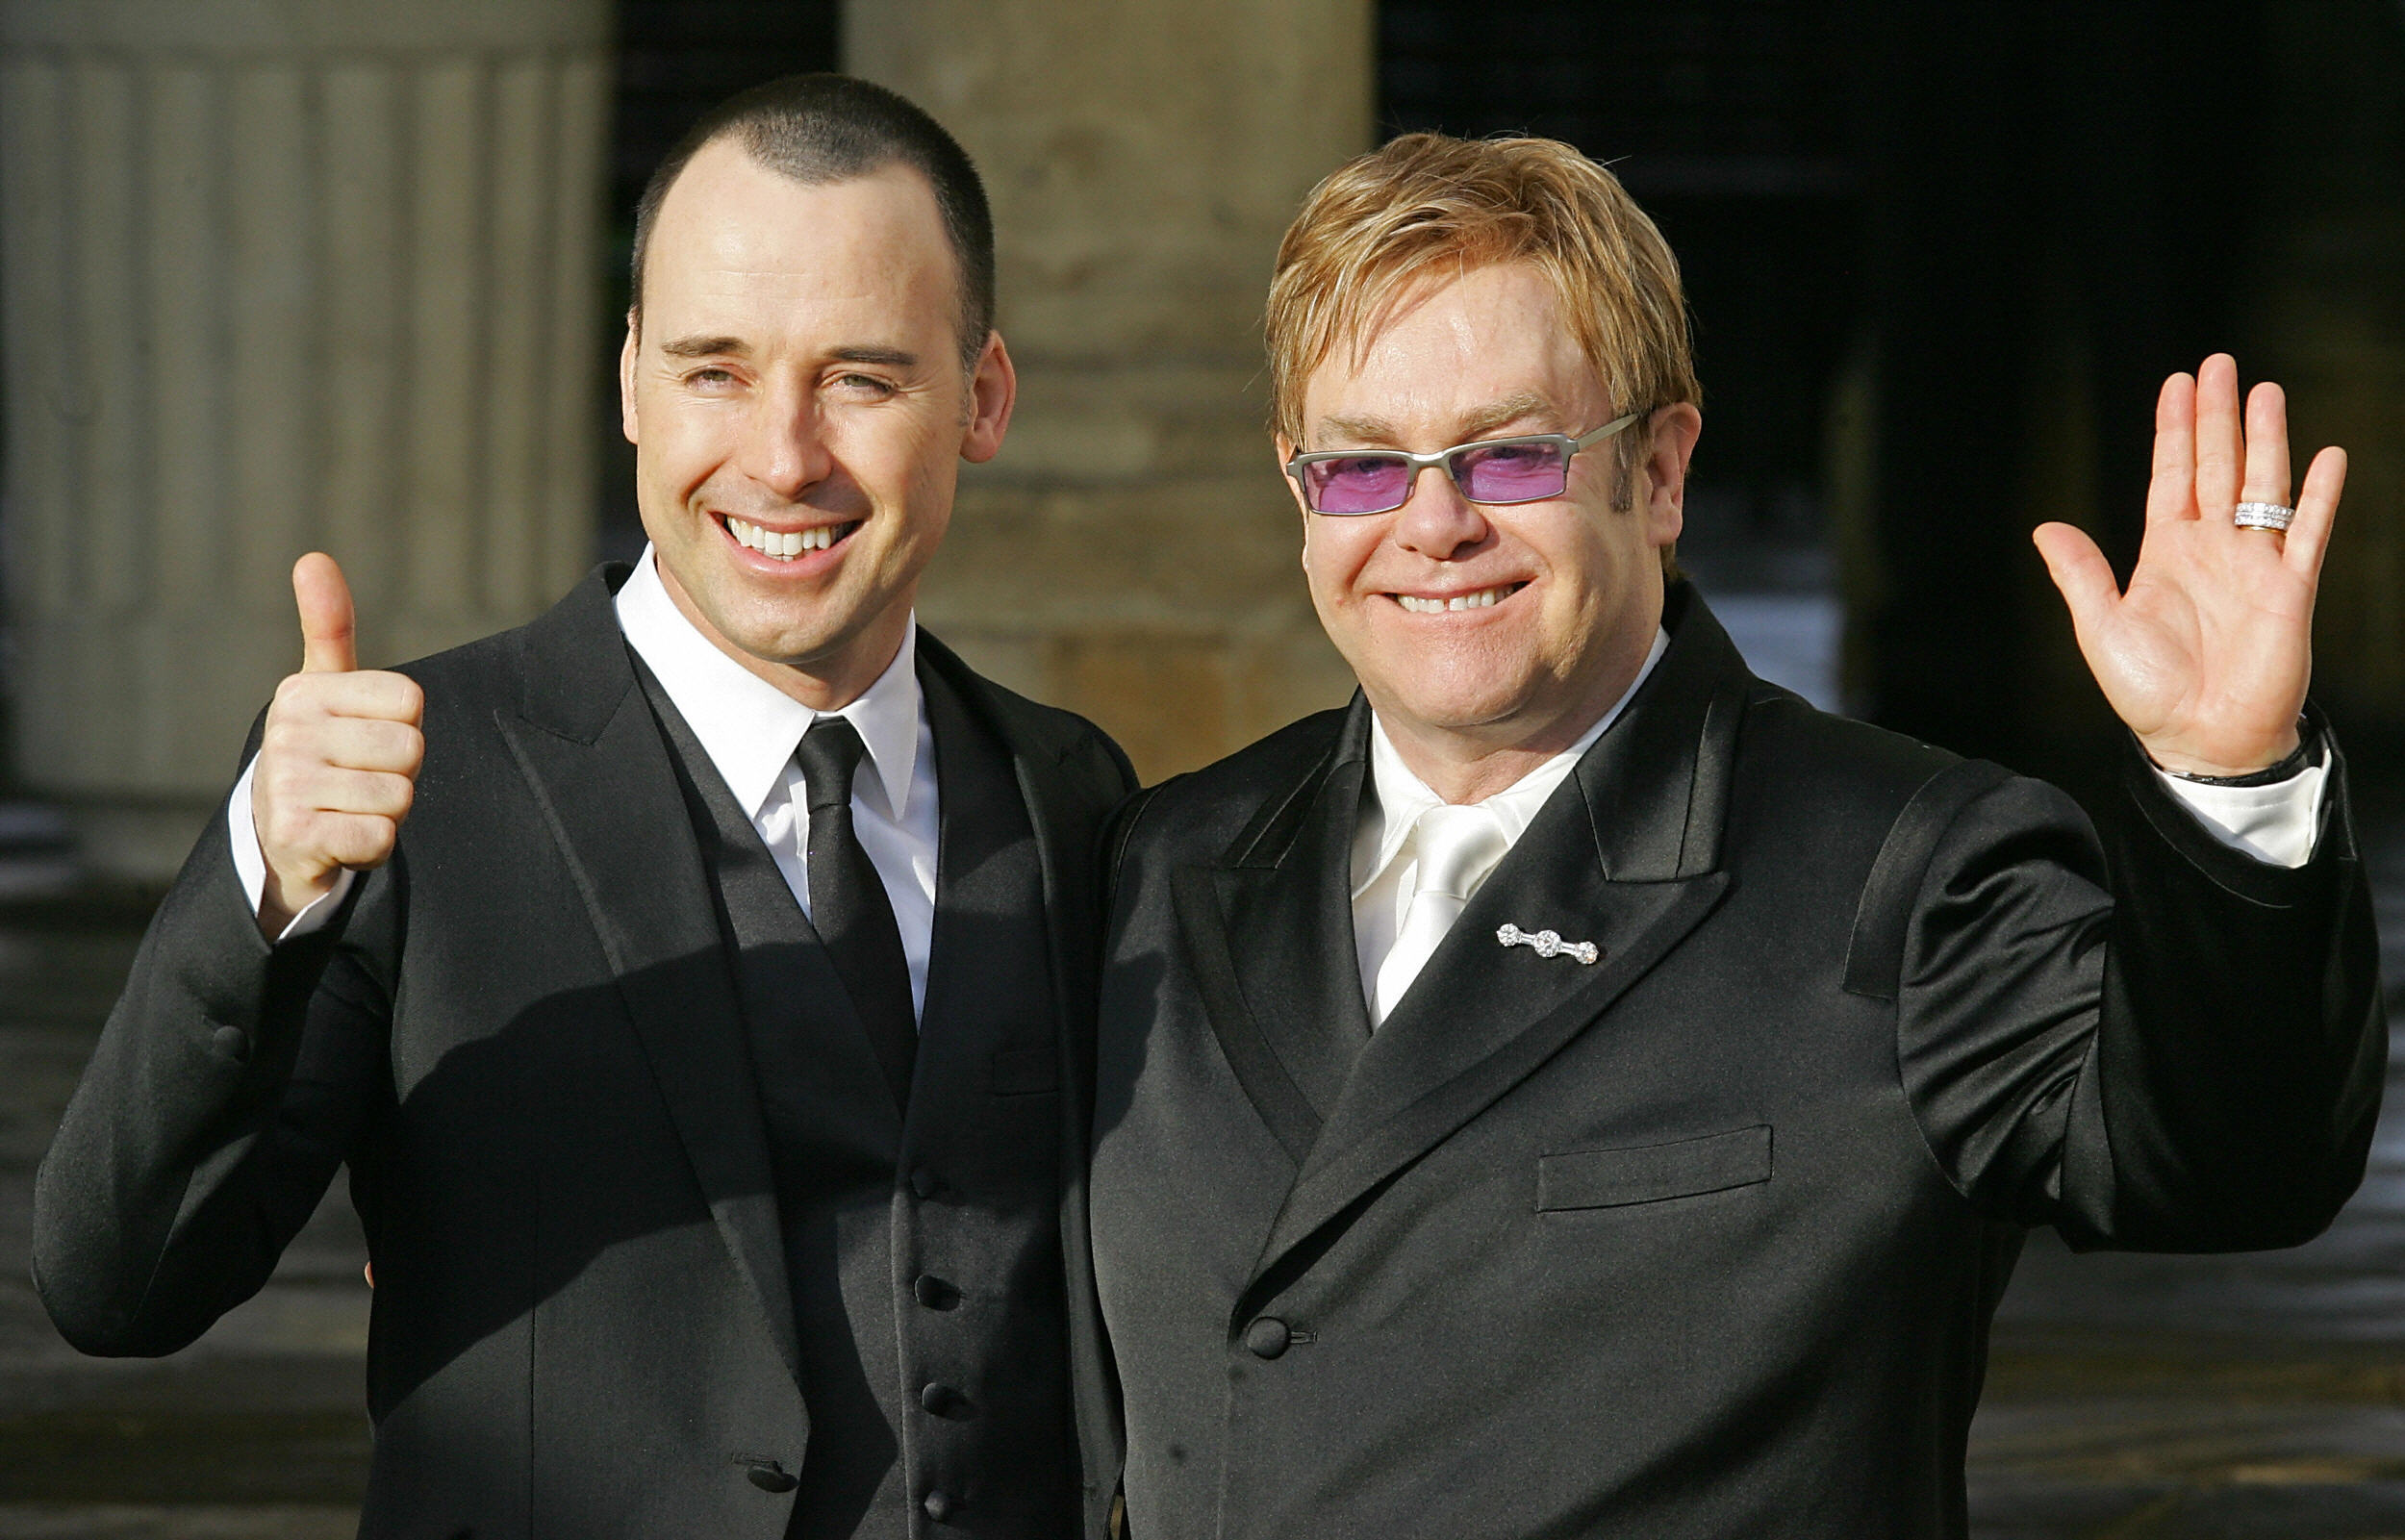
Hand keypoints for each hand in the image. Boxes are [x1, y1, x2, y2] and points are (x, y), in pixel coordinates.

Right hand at [250, 554, 424, 937]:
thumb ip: (328, 625)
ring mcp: (288, 783)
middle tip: (359, 780)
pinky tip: (340, 839)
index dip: (404, 728)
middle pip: (411, 750)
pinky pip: (381, 838)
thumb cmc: (320, 752)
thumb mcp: (323, 686)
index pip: (411, 702)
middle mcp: (289, 732)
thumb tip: (313, 557)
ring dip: (385, 812)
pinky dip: (372, 847)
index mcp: (304, 691)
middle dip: (399, 774)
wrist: (277, 837)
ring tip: (347, 808)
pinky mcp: (295, 834)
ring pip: (400, 796)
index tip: (366, 740)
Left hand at [2033, 353, 2345, 776]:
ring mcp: (2254, 565)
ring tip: (2265, 390)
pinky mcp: (2291, 589)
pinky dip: (2319, 495)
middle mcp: (2211, 550)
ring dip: (2265, 438)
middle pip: (2215, 466)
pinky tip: (2327, 456)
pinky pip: (2309, 531)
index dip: (2173, 430)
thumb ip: (2081, 575)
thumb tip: (2044, 528)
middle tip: (2218, 363)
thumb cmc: (2148, 693)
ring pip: (2261, 485)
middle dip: (2216, 416)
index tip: (2177, 383)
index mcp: (2164, 554)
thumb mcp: (2101, 629)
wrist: (2200, 740)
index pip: (2171, 476)